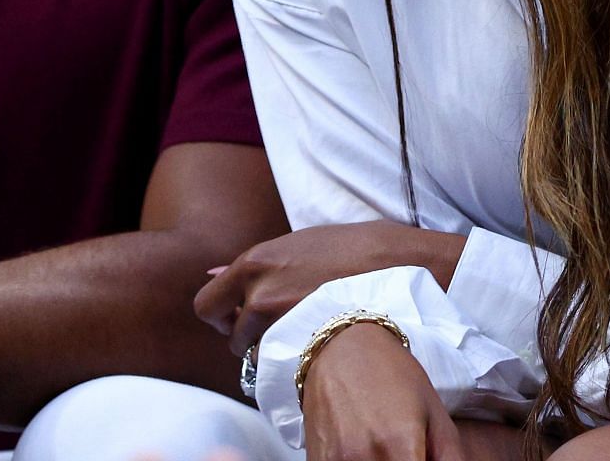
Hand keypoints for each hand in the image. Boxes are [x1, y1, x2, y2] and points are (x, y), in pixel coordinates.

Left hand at [194, 222, 466, 356]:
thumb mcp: (300, 242)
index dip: (222, 315)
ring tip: (307, 336)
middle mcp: (260, 293)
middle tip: (279, 330)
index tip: (240, 316)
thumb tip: (214, 272)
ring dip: (275, 352)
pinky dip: (296, 362)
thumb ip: (255, 263)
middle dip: (249, 338)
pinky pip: (285, 367)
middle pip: (232, 336)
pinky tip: (318, 348)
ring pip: (258, 356)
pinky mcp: (308, 345)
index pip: (207, 304)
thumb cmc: (356, 247)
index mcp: (255, 262)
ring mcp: (284, 322)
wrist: (402, 264)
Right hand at [302, 322, 466, 460]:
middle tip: (409, 452)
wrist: (343, 347)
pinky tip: (365, 451)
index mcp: (399, 444)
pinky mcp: (318, 460)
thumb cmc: (393, 375)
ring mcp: (336, 460)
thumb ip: (451, 459)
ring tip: (388, 451)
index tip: (422, 459)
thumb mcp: (435, 413)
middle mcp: (363, 456)